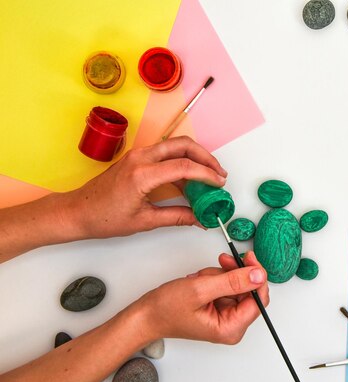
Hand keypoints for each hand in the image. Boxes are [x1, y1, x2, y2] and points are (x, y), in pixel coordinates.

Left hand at [64, 136, 227, 238]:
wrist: (78, 211)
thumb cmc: (104, 218)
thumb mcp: (145, 221)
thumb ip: (177, 217)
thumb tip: (200, 219)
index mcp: (142, 174)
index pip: (184, 166)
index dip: (207, 174)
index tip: (220, 183)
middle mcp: (140, 158)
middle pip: (183, 145)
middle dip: (206, 157)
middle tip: (219, 173)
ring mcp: (138, 155)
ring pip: (175, 145)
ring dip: (195, 157)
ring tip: (209, 176)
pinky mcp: (136, 158)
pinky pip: (165, 153)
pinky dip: (182, 161)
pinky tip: (189, 180)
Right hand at [138, 251, 269, 344]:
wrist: (147, 315)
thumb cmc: (166, 310)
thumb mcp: (200, 289)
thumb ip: (232, 281)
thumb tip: (258, 275)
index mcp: (231, 328)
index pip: (259, 300)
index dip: (256, 276)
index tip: (249, 258)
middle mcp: (232, 325)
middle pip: (249, 290)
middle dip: (233, 274)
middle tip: (222, 262)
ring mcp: (226, 316)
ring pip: (237, 285)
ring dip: (221, 275)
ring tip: (201, 278)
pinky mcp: (220, 308)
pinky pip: (227, 286)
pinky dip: (215, 278)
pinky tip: (201, 280)